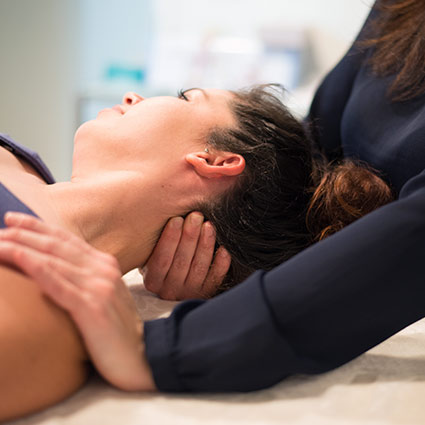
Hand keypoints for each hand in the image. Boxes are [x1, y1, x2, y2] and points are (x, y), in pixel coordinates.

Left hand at [0, 212, 154, 391]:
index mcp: (105, 264)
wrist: (142, 355)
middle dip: (24, 234)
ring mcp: (99, 286)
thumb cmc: (117, 329)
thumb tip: (57, 271)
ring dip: (21, 247)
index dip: (37, 227)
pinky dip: (35, 267)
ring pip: (53, 260)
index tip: (13, 220)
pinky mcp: (92, 307)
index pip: (66, 239)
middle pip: (57, 245)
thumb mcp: (104, 295)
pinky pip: (58, 284)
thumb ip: (85, 278)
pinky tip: (16, 256)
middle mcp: (103, 269)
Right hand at [141, 212, 230, 299]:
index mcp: (153, 280)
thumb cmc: (165, 258)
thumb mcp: (153, 253)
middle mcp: (169, 290)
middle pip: (181, 262)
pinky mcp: (205, 294)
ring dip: (205, 244)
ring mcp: (189, 294)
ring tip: (209, 225)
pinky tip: (224, 248)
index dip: (169, 239)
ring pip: (198, 268)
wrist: (177, 283)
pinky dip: (220, 263)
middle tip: (196, 216)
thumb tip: (172, 215)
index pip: (161, 259)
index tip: (177, 219)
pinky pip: (215, 279)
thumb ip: (158, 240)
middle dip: (190, 236)